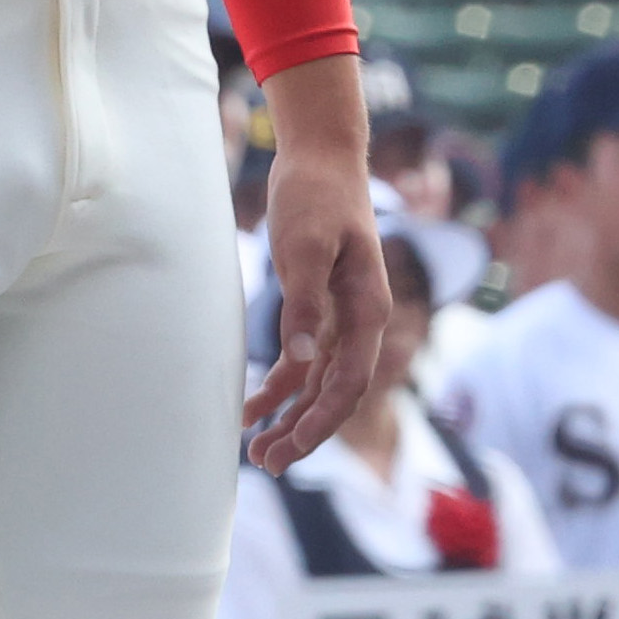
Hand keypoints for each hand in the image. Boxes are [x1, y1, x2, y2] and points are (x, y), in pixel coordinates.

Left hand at [244, 66, 390, 471]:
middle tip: (267, 463)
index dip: (321, 420)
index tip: (290, 447)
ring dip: (290, 417)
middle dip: (305, 432)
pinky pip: (303, 362)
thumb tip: (300, 361)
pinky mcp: (318, 307)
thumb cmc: (316, 195)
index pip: (349, 382)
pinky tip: (251, 408)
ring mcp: (341, 317)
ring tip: (257, 451)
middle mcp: (360, 321)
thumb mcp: (305, 247)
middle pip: (337, 393)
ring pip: (318, 384)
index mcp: (368, 309)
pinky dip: (279, 386)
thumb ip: (304, 304)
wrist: (320, 155)